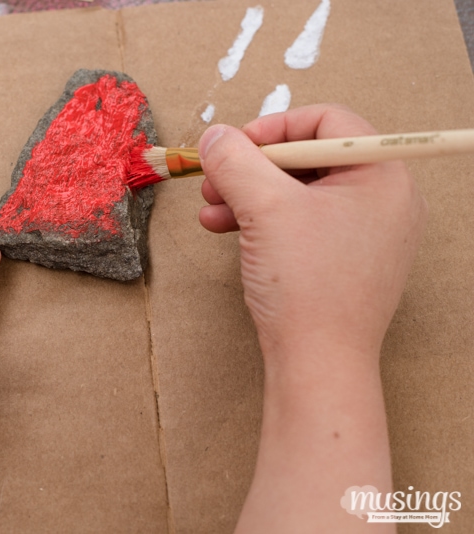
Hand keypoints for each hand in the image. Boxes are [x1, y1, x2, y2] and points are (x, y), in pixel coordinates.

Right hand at [198, 104, 426, 360]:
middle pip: (308, 158)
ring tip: (210, 207)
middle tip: (215, 177)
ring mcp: (363, 233)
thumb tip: (215, 136)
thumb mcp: (265, 208)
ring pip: (297, 192)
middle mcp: (381, 200)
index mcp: (381, 176)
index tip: (234, 145)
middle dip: (253, 166)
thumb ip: (236, 161)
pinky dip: (260, 221)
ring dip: (248, 194)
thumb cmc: (308, 285)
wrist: (318, 363)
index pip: (327, 122)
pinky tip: (223, 228)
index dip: (274, 127)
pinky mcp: (341, 260)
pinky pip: (298, 223)